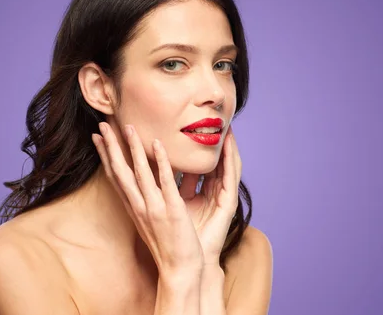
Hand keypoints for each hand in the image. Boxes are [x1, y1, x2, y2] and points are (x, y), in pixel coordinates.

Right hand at [92, 122, 203, 277]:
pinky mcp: (171, 210)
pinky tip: (156, 144)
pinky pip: (164, 182)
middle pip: (120, 172)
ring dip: (133, 149)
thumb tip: (147, 189)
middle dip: (111, 147)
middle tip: (102, 124)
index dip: (105, 156)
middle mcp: (140, 206)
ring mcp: (154, 208)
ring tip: (127, 127)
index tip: (97, 138)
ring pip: (139, 173)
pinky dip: (160, 162)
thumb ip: (149, 204)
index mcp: (135, 208)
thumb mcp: (153, 222)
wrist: (179, 271)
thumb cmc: (169, 246)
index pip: (116, 178)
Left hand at [178, 127, 240, 265]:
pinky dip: (226, 158)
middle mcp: (213, 191)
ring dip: (228, 145)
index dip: (198, 144)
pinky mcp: (228, 202)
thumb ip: (168, 185)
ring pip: (227, 163)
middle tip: (217, 120)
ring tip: (228, 127)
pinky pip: (227, 175)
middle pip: (216, 159)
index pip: (200, 160)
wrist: (189, 263)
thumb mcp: (171, 204)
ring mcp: (223, 196)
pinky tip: (227, 144)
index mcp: (199, 190)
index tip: (192, 125)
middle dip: (215, 140)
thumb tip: (155, 166)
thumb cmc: (179, 237)